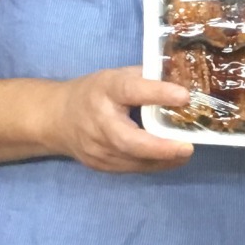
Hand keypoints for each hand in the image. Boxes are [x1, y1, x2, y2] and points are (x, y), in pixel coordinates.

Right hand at [45, 67, 194, 173]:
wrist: (57, 119)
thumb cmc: (93, 93)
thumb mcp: (115, 76)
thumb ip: (146, 79)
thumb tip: (183, 82)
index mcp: (105, 90)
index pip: (131, 90)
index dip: (157, 93)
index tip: (184, 96)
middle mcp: (99, 122)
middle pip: (129, 140)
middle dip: (161, 147)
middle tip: (188, 147)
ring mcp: (97, 148)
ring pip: (133, 160)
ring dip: (163, 159)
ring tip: (185, 153)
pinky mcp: (100, 166)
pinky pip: (132, 168)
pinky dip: (154, 164)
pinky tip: (170, 158)